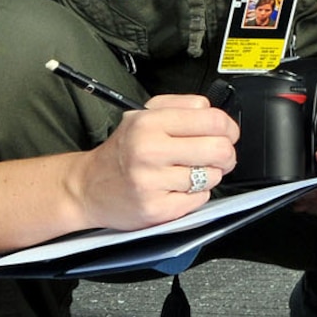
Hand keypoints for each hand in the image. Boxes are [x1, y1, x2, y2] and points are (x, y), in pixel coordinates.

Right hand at [70, 93, 240, 230]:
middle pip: (219, 149)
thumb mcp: (143, 115)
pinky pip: (200, 199)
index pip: (213, 120)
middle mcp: (149, 151)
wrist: (87, 187)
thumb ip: (181, 107)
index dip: (229, 128)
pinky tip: (176, 188)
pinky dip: (195, 194)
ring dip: (208, 175)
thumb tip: (216, 115)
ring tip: (187, 172)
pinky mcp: (156, 208)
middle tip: (218, 156)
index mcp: (149, 123)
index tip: (228, 133)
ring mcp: (152, 182)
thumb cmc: (121, 151)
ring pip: (212, 176)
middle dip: (226, 154)